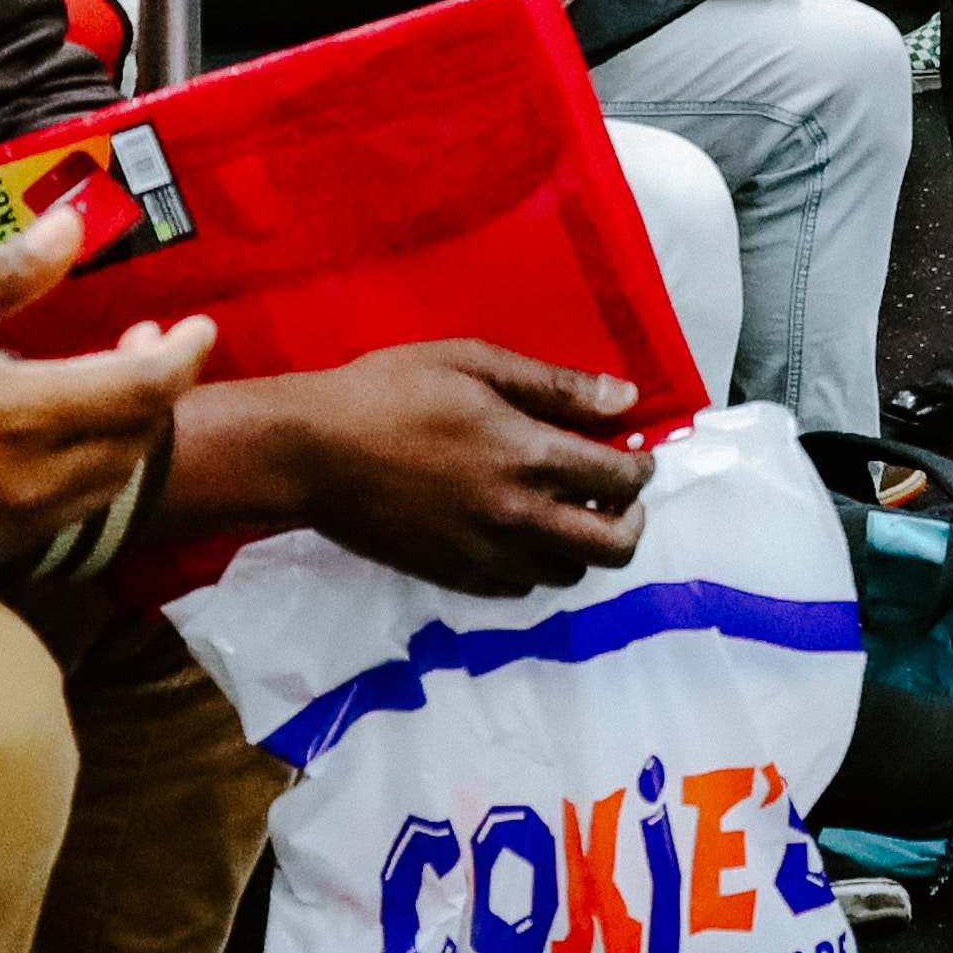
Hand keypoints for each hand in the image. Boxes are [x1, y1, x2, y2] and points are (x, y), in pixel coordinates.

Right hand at [0, 210, 211, 567]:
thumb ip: (3, 277)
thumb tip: (71, 226)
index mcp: (21, 414)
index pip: (142, 389)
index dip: (183, 355)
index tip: (201, 325)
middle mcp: (36, 477)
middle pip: (138, 434)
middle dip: (156, 384)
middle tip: (143, 337)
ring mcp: (20, 519)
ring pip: (113, 474)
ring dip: (129, 426)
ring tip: (107, 375)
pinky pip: (78, 504)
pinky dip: (96, 463)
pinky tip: (64, 430)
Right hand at [194, 341, 653, 595]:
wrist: (312, 453)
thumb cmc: (391, 392)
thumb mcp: (475, 364)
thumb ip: (556, 387)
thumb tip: (626, 399)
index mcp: (530, 457)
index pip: (621, 481)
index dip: (641, 469)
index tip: (634, 456)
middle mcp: (519, 517)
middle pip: (614, 547)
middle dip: (631, 521)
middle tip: (617, 497)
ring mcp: (487, 555)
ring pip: (570, 572)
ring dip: (582, 543)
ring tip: (566, 510)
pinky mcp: (455, 578)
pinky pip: (522, 588)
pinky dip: (537, 564)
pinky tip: (521, 531)